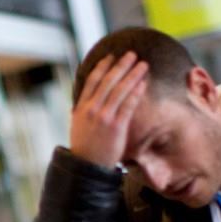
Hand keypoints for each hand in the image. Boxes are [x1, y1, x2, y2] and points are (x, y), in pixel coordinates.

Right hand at [69, 53, 149, 168]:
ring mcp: (103, 117)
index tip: (111, 57)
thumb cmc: (85, 148)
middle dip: (121, 65)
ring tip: (143, 64)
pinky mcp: (116, 126)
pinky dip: (136, 92)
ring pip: (120, 89)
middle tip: (131, 54)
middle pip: (108, 80)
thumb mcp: (77, 125)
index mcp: (81, 107)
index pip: (92, 81)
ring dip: (132, 74)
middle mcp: (91, 109)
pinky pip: (128, 105)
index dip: (103, 67)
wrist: (87, 167)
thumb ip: (82, 110)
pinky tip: (143, 83)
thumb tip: (86, 98)